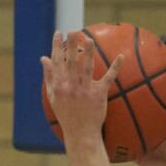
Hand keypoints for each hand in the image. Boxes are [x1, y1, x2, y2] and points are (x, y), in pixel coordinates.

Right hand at [40, 31, 123, 146]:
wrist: (80, 133)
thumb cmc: (65, 114)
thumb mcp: (53, 96)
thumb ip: (49, 76)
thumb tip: (44, 58)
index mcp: (59, 85)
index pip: (57, 61)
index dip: (57, 46)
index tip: (59, 33)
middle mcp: (71, 86)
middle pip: (71, 61)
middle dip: (71, 45)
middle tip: (74, 31)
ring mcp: (85, 90)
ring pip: (87, 67)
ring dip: (88, 52)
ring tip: (89, 39)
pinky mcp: (99, 94)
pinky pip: (108, 78)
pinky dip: (116, 68)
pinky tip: (122, 57)